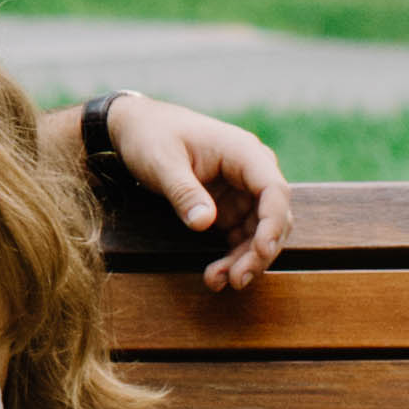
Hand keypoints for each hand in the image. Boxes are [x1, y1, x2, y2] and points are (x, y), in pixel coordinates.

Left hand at [104, 91, 292, 289]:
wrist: (134, 127)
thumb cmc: (150, 135)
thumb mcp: (161, 162)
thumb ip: (184, 191)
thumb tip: (205, 222)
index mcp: (242, 151)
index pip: (273, 189)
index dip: (273, 222)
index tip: (263, 250)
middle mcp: (250, 172)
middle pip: (272, 216)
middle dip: (259, 251)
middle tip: (237, 279)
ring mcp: (241, 191)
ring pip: (258, 232)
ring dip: (244, 260)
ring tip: (217, 281)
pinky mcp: (229, 207)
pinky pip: (241, 237)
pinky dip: (231, 257)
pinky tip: (214, 275)